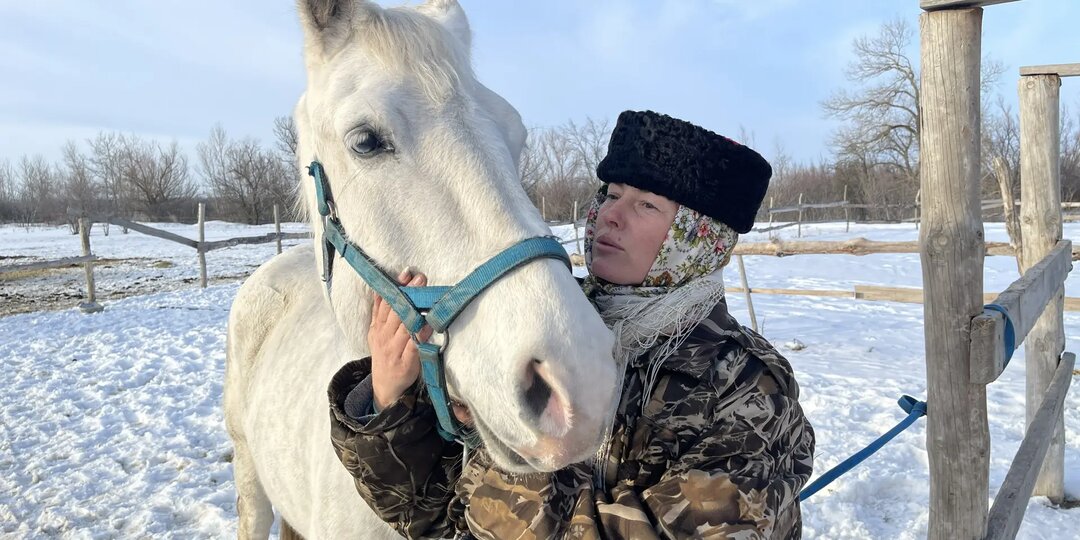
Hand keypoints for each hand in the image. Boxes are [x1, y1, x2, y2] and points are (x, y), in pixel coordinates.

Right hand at [369, 269, 432, 410]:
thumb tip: (382, 287)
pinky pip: (413, 348)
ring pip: (404, 328)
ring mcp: (393, 350)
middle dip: (408, 294)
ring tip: (426, 296)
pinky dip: (420, 337)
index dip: (396, 288)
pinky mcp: (405, 363)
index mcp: (377, 327)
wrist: (384, 387)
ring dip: (415, 311)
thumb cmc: (385, 354)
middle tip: (420, 279)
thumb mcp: (376, 333)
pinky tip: (428, 327)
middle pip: (395, 312)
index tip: (407, 274)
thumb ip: (379, 312)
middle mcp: (384, 337)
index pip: (385, 304)